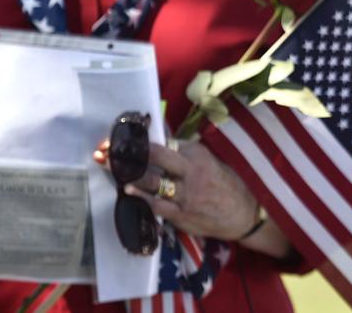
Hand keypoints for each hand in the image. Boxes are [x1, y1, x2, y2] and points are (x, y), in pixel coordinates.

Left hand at [94, 138, 261, 241]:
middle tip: (107, 149)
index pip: (164, 142)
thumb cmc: (224, 183)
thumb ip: (185, 153)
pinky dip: (141, 199)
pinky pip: (158, 206)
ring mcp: (186, 193)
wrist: (244, 212)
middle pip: (157, 156)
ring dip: (130, 175)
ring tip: (111, 169)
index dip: (141, 140)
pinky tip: (128, 194)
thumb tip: (159, 140)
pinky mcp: (183, 214)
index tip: (120, 136)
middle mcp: (191, 170)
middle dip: (131, 153)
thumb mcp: (209, 161)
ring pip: (153, 181)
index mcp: (197, 153)